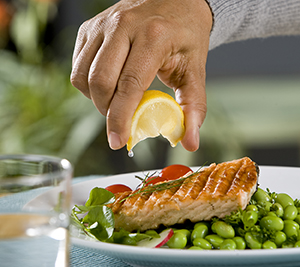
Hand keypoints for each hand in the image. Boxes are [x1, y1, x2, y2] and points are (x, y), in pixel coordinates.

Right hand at [70, 0, 212, 151]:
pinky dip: (88, 84)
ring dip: (95, 98)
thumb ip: (193, 109)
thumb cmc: (186, 37)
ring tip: (115, 100)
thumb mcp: (195, 72)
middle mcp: (123, 25)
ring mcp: (103, 24)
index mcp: (153, 37)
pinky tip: (107, 84)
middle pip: (100, 82)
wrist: (176, 2)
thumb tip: (190, 143)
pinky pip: (78, 65)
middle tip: (121, 119)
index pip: (129, 85)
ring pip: (82, 75)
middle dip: (107, 111)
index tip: (118, 141)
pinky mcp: (90, 27)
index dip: (120, 118)